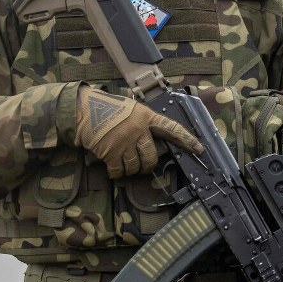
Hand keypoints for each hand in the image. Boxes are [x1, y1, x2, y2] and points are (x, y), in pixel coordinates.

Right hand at [73, 85, 203, 177]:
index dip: (186, 139)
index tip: (199, 149)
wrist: (83, 109)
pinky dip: (117, 173)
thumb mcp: (132, 109)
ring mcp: (125, 142)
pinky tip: (114, 168)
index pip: (172, 128)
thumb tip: (155, 141)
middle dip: (149, 164)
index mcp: (146, 116)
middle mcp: (138, 130)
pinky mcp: (110, 152)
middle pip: (152, 156)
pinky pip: (119, 170)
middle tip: (144, 165)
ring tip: (125, 164)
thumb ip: (144, 122)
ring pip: (136, 165)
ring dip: (132, 169)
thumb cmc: (108, 108)